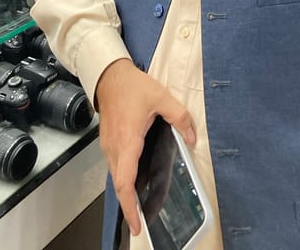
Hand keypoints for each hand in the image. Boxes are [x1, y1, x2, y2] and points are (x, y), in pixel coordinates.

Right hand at [95, 58, 195, 236]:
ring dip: (126, 192)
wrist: (109, 75)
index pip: (125, 181)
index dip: (130, 205)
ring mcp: (108, 145)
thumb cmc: (132, 86)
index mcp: (128, 140)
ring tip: (140, 206)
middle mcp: (115, 147)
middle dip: (128, 206)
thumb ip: (179, 116)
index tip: (136, 223)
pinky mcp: (108, 141)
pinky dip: (123, 178)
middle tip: (141, 222)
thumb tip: (191, 137)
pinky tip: (134, 179)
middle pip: (119, 184)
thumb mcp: (160, 96)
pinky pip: (114, 165)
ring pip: (115, 176)